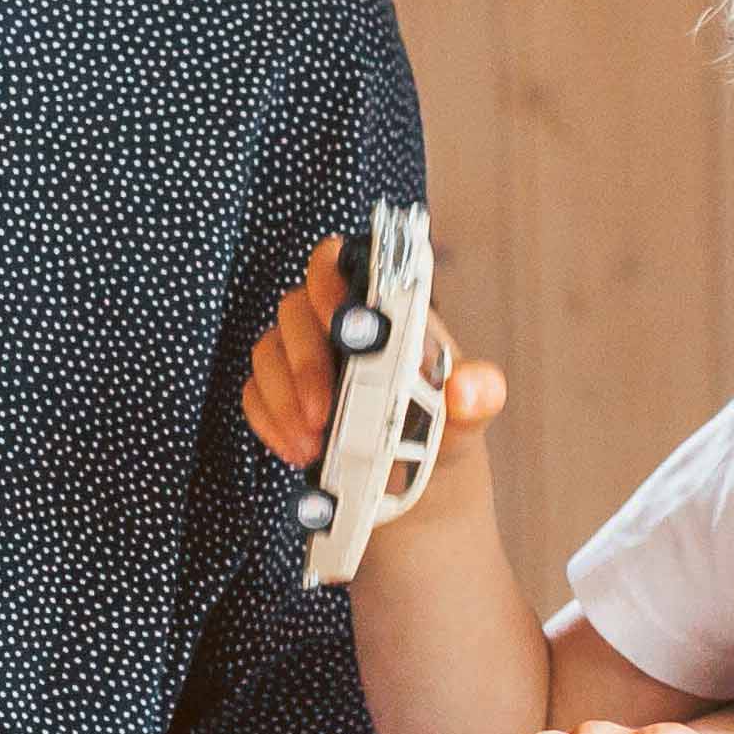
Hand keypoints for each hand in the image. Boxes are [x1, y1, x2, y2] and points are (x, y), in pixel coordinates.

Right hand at [237, 234, 507, 474]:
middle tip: (324, 412)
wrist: (418, 470)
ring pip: (267, 353)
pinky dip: (272, 423)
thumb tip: (469, 389)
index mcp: (378, 306)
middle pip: (294, 310)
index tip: (340, 322)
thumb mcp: (470, 410)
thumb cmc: (443, 421)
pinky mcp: (278, 393)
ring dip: (285, 399)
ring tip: (313, 443)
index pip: (338, 263)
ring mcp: (298, 355)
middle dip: (306, 361)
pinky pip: (254, 395)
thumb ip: (479, 393)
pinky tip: (297, 451)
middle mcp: (330, 320)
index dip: (328, 281)